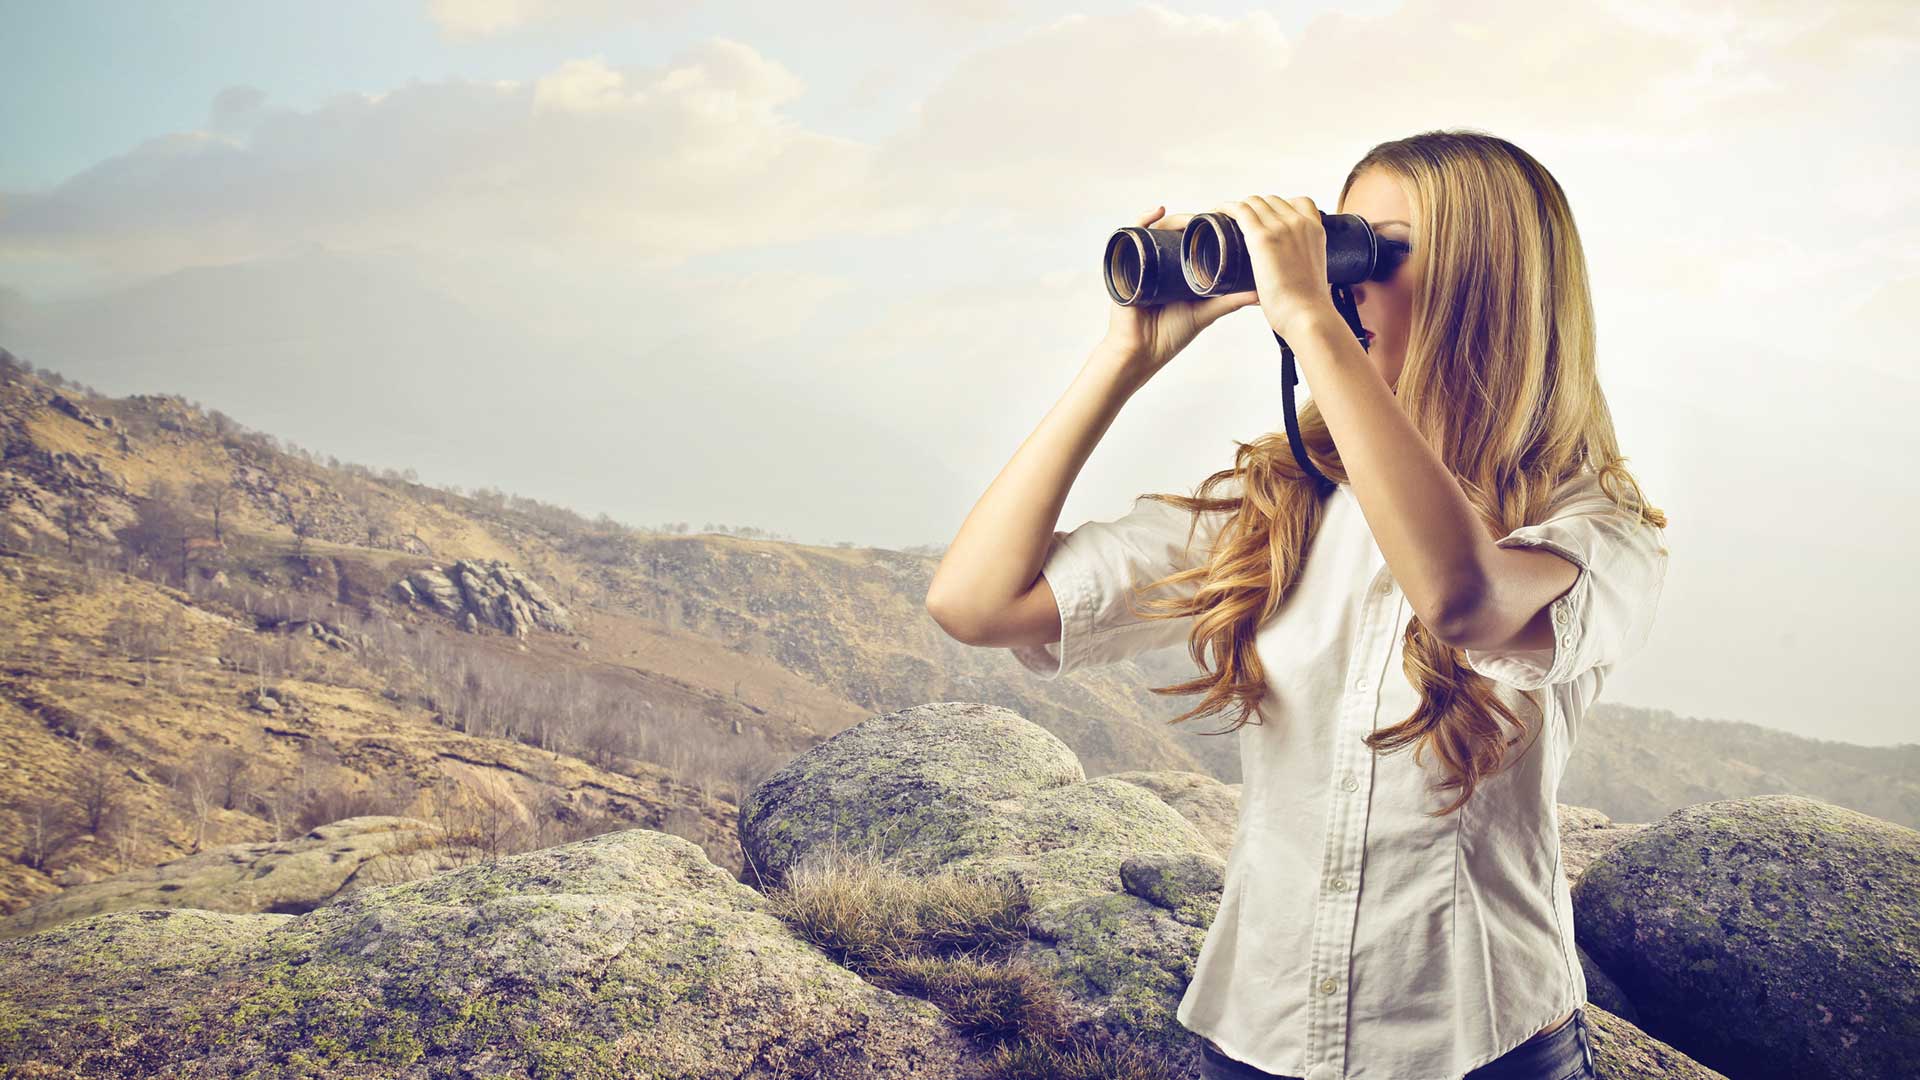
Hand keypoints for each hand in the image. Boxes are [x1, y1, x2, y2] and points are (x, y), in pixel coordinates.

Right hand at [1100, 205, 1260, 383]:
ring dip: (1175, 219)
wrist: (1140, 351)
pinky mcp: (1126, 263)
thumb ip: (1230, 301)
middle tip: (1211, 218)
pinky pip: (1133, 235)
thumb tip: (1260, 294)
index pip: (1192, 241)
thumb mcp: (1205, 313)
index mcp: (1178, 271)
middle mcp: (1160, 263)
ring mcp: (1143, 262)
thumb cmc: (1170, 335)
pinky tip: (1159, 211)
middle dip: (1193, 222)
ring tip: (1191, 219)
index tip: (1224, 221)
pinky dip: (1144, 219)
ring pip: (1158, 230)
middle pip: (1176, 232)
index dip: (1207, 229)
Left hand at [1206, 195, 1341, 340]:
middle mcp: (1299, 223)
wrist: (1307, 315)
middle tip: (1240, 220)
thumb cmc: (1308, 305)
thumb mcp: (1314, 276)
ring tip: (1225, 217)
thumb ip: (1304, 266)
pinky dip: (1227, 208)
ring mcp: (1281, 228)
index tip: (1267, 218)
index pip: (1300, 202)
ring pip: (1255, 202)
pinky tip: (1217, 212)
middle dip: (1256, 207)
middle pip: (1273, 200)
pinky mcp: (1262, 238)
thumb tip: (1295, 273)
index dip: (1280, 207)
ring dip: (1239, 207)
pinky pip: (1241, 210)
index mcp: (1315, 231)